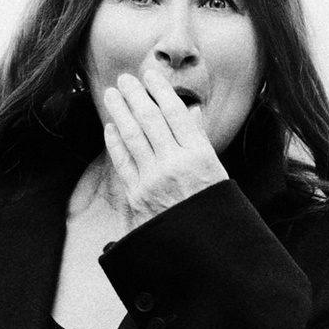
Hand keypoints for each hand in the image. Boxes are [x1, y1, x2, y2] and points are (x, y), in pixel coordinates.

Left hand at [97, 64, 228, 229]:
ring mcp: (153, 180)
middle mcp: (175, 165)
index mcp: (200, 157)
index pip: (176, 113)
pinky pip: (123, 162)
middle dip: (135, 95)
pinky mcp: (137, 196)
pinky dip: (114, 142)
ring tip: (111, 93)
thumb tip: (191, 112)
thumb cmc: (214, 211)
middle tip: (125, 78)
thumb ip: (200, 141)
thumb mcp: (218, 174)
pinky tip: (110, 127)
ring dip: (119, 111)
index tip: (150, 75)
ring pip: (132, 136)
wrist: (204, 253)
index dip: (161, 90)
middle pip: (150, 120)